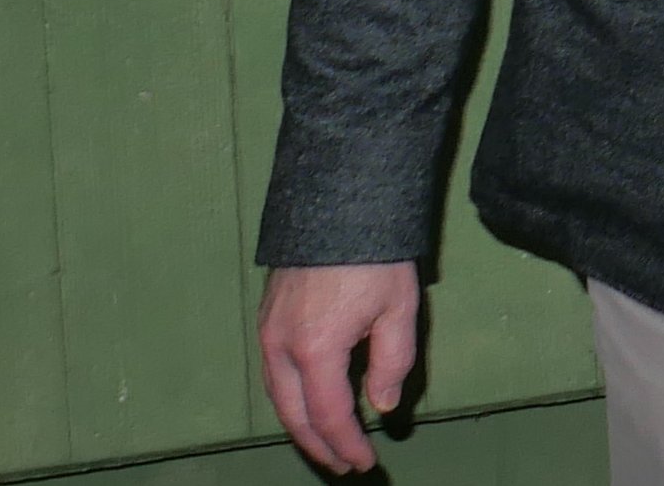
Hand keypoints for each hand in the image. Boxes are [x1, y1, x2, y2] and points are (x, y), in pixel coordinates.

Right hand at [258, 261, 421, 473]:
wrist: (336, 203)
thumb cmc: (374, 256)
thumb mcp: (397, 310)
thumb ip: (391, 363)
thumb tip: (381, 407)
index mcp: (315, 349)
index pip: (328, 415)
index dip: (346, 444)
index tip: (364, 463)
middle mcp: (281, 346)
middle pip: (293, 414)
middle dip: (318, 445)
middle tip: (342, 465)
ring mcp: (268, 331)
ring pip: (279, 395)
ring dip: (301, 425)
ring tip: (326, 443)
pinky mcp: (266, 318)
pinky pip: (274, 373)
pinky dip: (290, 398)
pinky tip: (308, 403)